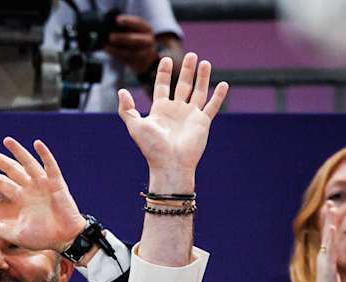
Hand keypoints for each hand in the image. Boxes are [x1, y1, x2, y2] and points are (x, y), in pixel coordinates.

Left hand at [0, 137, 86, 252]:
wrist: (64, 240)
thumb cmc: (43, 238)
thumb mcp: (16, 234)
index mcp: (22, 199)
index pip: (3, 184)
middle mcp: (31, 189)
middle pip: (12, 170)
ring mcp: (44, 185)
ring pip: (29, 164)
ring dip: (18, 152)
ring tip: (6, 140)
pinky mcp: (57, 184)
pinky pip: (51, 167)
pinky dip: (45, 155)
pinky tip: (37, 144)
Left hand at [104, 15, 157, 74]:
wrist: (146, 57)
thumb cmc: (136, 38)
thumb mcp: (135, 30)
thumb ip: (125, 27)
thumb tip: (109, 26)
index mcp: (147, 29)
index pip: (138, 23)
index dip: (127, 21)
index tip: (117, 20)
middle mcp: (148, 40)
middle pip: (135, 40)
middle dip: (122, 38)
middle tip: (110, 37)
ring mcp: (144, 53)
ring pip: (130, 53)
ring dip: (117, 50)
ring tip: (106, 47)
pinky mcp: (138, 63)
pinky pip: (126, 60)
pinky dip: (116, 56)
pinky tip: (108, 51)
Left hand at [116, 52, 227, 190]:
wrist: (169, 164)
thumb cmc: (152, 147)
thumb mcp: (135, 126)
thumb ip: (127, 109)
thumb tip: (121, 91)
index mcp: (160, 110)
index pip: (162, 86)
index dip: (164, 73)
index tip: (166, 59)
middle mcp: (176, 111)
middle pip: (182, 85)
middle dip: (186, 70)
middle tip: (190, 54)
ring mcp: (190, 116)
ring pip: (198, 92)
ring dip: (202, 77)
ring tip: (205, 62)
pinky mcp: (202, 123)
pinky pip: (212, 106)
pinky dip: (218, 96)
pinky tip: (224, 84)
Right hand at [310, 207, 345, 281]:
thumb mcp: (330, 277)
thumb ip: (330, 269)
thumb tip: (331, 265)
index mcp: (326, 258)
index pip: (328, 238)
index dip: (330, 224)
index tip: (333, 211)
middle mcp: (323, 256)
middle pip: (326, 232)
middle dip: (328, 217)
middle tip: (329, 201)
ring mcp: (324, 259)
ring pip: (326, 236)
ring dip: (328, 221)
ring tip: (330, 207)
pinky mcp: (327, 265)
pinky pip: (329, 248)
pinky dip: (330, 237)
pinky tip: (331, 226)